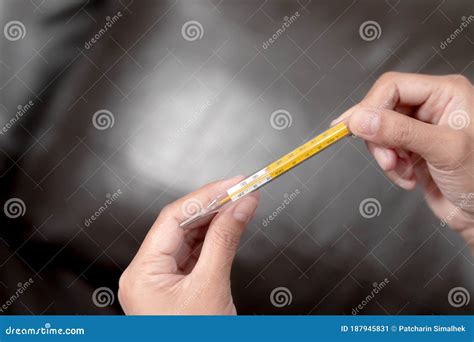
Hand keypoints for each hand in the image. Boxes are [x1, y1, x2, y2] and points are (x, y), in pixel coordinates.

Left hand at [118, 177, 258, 314]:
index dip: (206, 195)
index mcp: (142, 272)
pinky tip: (229, 225)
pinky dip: (213, 238)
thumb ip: (226, 240)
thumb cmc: (195, 340)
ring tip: (240, 204)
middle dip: (213, 205)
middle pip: (179, 224)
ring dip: (215, 220)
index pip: (172, 218)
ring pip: (187, 236)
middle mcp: (146, 272)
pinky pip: (193, 252)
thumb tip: (241, 204)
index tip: (234, 183)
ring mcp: (160, 278)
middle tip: (242, 189)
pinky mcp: (175, 284)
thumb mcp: (212, 287)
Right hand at [334, 72, 473, 250]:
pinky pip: (385, 150)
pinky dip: (391, 168)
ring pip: (380, 132)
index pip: (393, 87)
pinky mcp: (412, 148)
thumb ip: (401, 132)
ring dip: (386, 156)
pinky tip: (409, 178)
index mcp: (445, 93)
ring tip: (402, 171)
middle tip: (386, 160)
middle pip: (382, 110)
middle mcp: (431, 106)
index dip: (370, 107)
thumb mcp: (443, 150)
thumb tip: (361, 119)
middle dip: (379, 138)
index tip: (353, 128)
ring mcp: (420, 128)